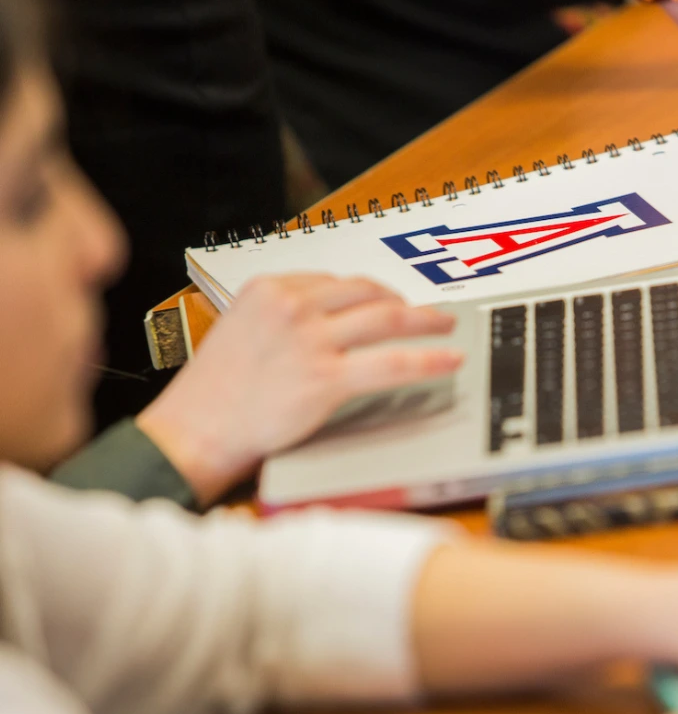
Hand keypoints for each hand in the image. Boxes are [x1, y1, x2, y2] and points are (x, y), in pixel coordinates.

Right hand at [137, 275, 462, 505]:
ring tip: (445, 326)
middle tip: (424, 313)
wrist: (194, 432)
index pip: (334, 281)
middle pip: (367, 292)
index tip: (387, 301)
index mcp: (269, 289)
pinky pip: (392, 362)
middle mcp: (292, 306)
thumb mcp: (240, 330)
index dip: (369, 293)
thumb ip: (281, 319)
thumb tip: (326, 320)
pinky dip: (428, 359)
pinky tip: (447, 359)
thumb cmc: (214, 393)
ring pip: (387, 319)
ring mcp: (311, 340)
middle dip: (402, 302)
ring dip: (425, 320)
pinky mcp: (326, 378)